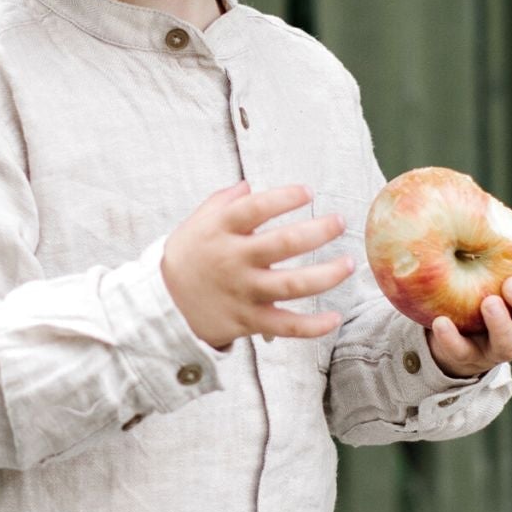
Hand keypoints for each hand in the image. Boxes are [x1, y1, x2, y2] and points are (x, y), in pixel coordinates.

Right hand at [160, 181, 355, 350]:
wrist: (162, 308)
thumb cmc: (185, 260)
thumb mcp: (196, 224)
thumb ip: (222, 202)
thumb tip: (249, 184)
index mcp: (221, 231)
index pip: (256, 208)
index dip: (284, 198)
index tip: (308, 192)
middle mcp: (235, 260)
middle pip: (283, 244)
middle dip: (318, 231)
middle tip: (339, 222)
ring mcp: (244, 292)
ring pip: (292, 284)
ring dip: (326, 275)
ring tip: (348, 264)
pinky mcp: (248, 321)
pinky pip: (286, 326)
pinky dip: (312, 326)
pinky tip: (334, 318)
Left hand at [428, 265, 511, 377]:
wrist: (449, 335)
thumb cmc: (478, 293)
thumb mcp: (492, 275)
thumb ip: (500, 255)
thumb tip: (497, 215)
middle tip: (511, 284)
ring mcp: (495, 349)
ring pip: (507, 344)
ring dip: (500, 323)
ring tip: (488, 302)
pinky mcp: (466, 359)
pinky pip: (461, 352)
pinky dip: (451, 338)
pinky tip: (440, 322)